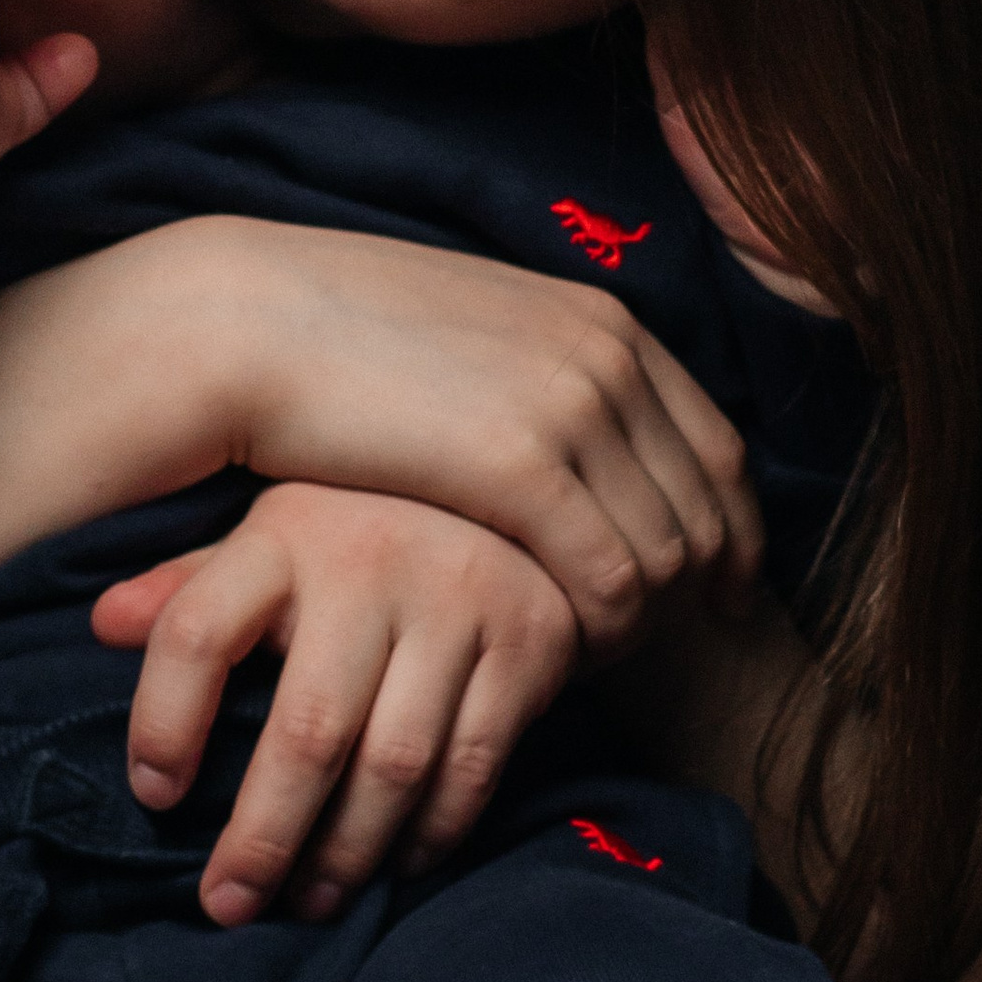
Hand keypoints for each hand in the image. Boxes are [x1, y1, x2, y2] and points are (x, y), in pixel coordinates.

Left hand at [91, 484, 582, 924]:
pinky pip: (473, 764)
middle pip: (308, 730)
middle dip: (264, 835)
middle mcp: (369, 563)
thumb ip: (191, 585)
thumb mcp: (269, 538)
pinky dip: (432, 831)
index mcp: (282, 536)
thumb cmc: (357, 537)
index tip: (153, 796)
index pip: (198, 632)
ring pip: (394, 762)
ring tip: (309, 902)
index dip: (164, 722)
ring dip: (347, 852)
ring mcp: (456, 602)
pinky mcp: (526, 644)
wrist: (514, 498)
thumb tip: (100, 624)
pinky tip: (397, 865)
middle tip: (230, 904)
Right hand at [173, 221, 765, 654]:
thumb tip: (567, 438)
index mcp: (602, 323)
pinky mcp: (526, 467)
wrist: (251, 322)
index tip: (723, 587)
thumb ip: (536, 379)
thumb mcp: (472, 338)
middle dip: (696, 588)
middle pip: (705, 507)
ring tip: (592, 660)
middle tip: (660, 646)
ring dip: (642, 621)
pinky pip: (611, 579)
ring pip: (667, 554)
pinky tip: (561, 657)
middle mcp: (609, 360)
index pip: (717, 446)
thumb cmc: (336, 340)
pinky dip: (601, 631)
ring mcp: (575, 409)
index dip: (731, 529)